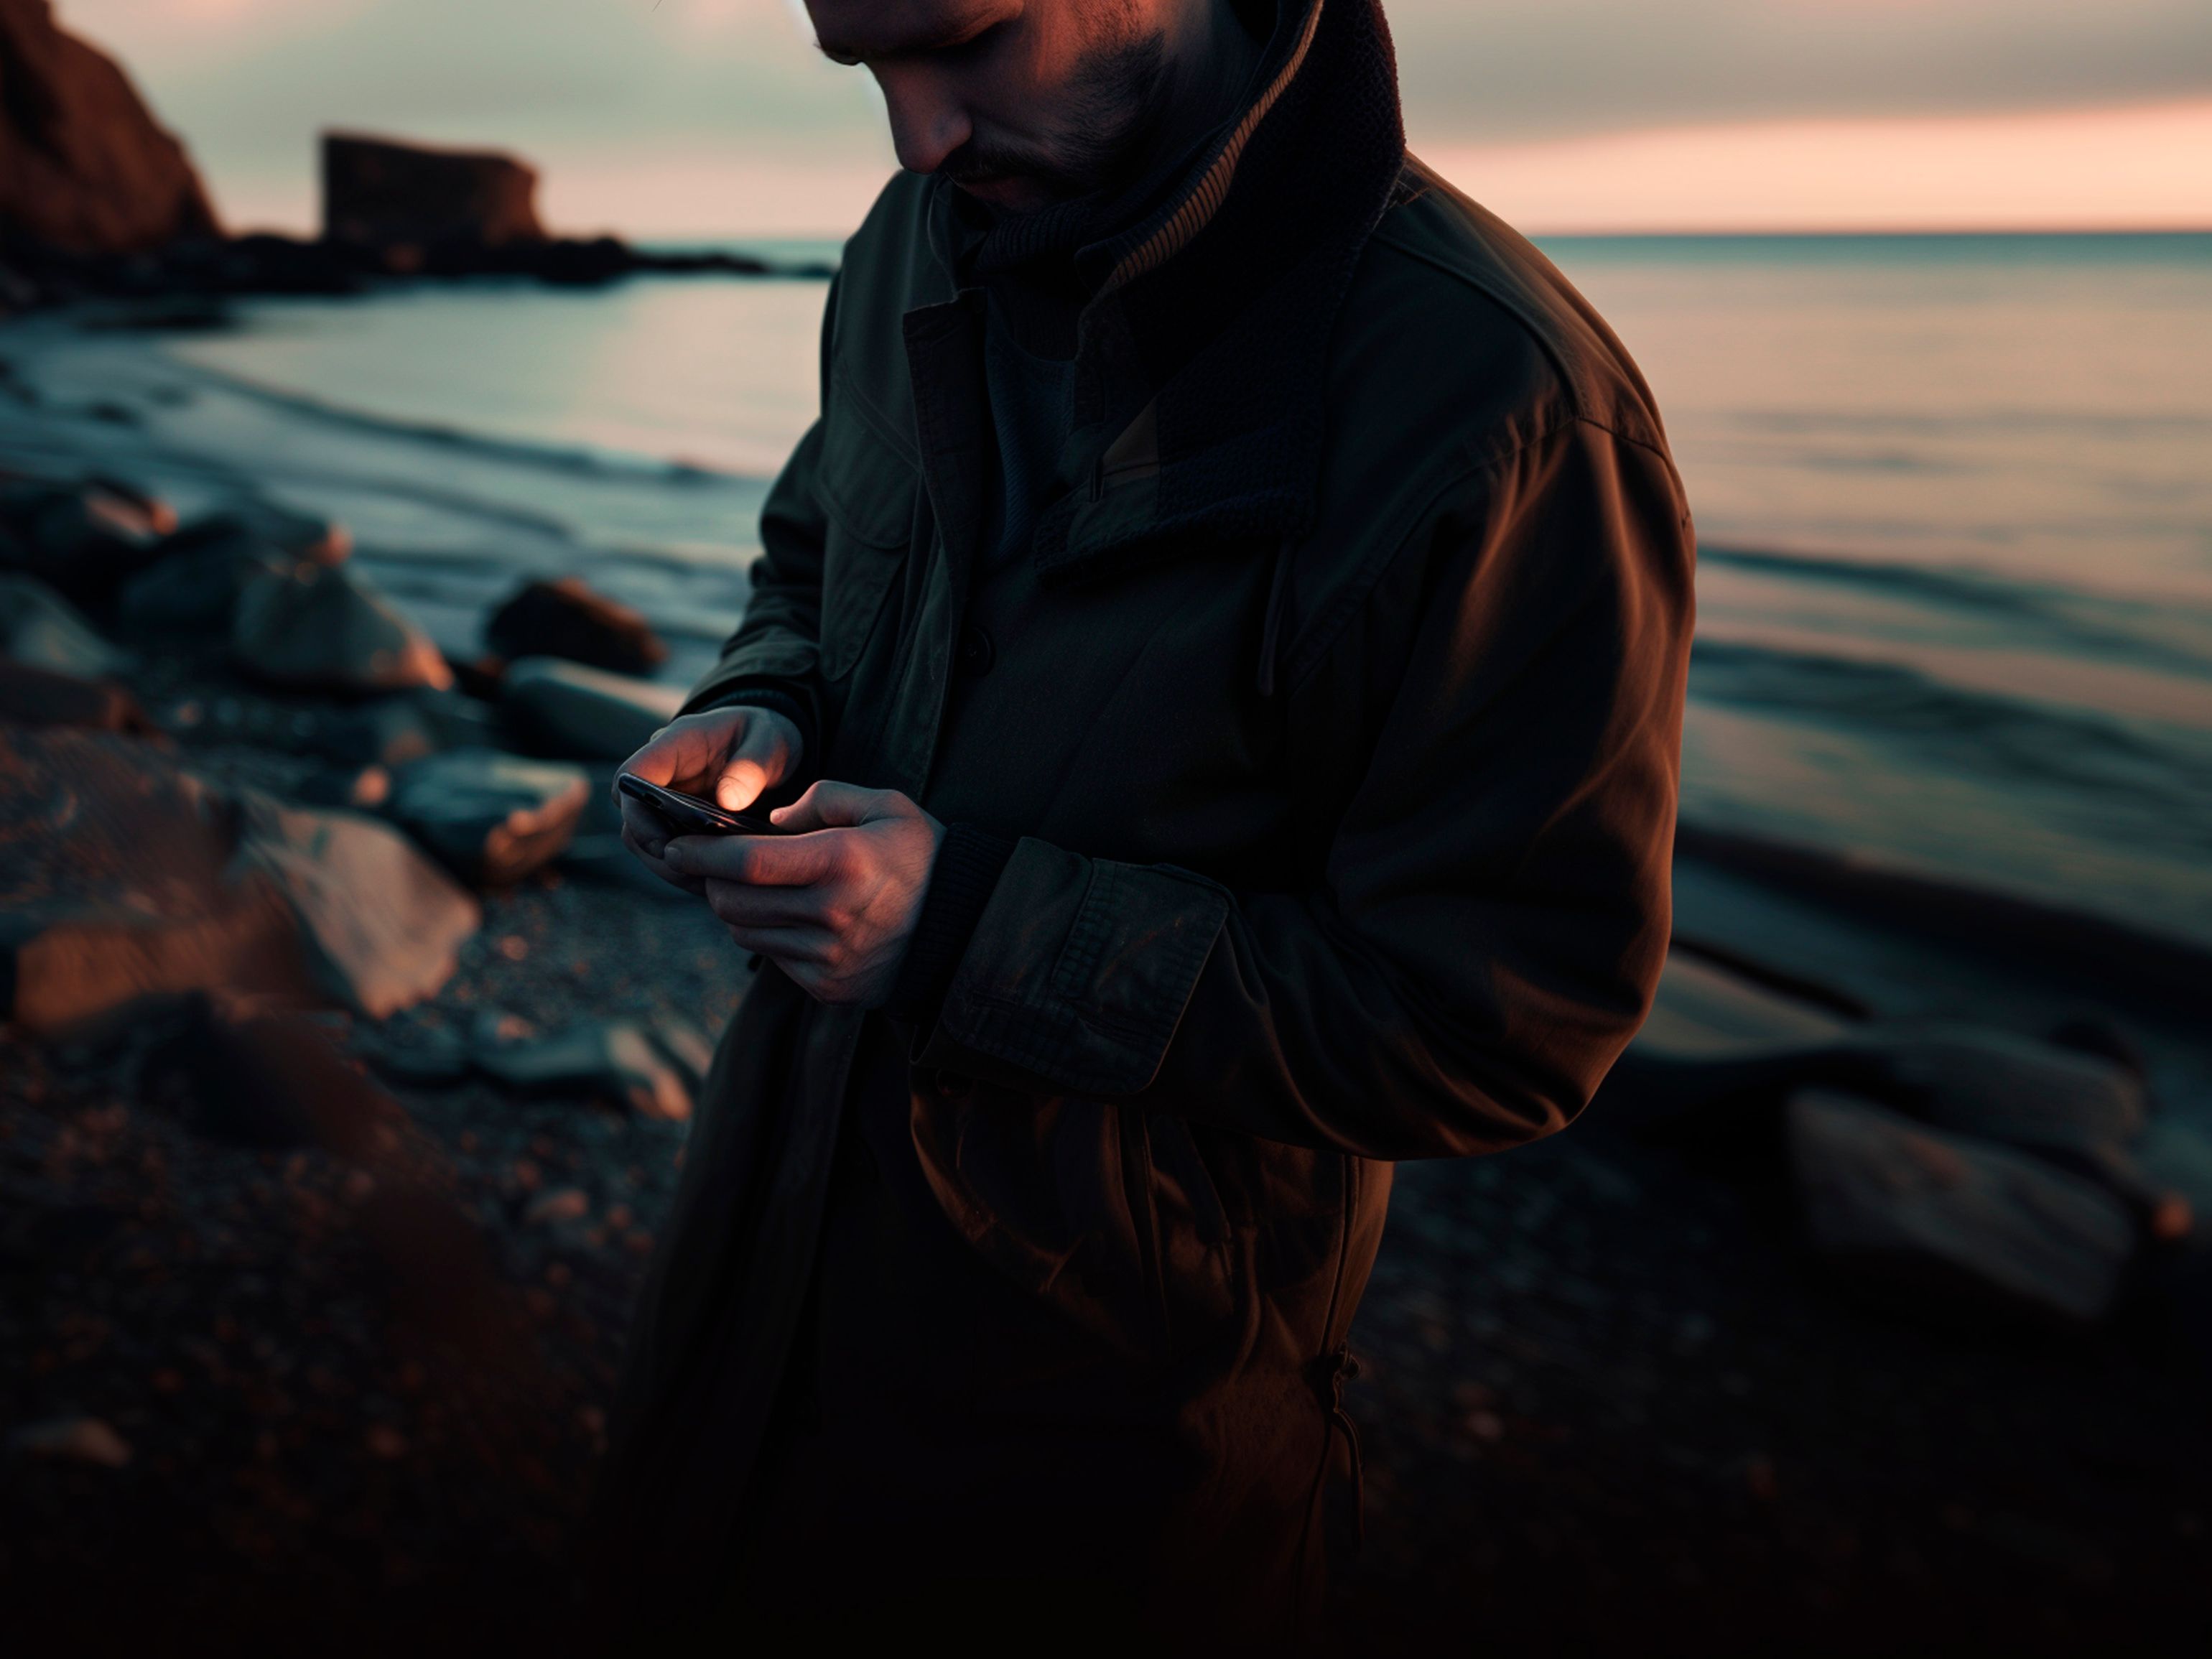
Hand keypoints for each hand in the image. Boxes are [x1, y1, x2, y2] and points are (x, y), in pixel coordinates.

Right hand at [615, 704, 801, 892]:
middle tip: (698, 874)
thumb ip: (752, 766)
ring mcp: (667, 804)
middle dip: (658, 852)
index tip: (664, 843)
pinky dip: (691, 872)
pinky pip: (673, 855)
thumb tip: (727, 802)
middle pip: (633, 821)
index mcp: (674, 744)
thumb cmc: (768, 736)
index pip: (631, 775)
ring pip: (648, 845)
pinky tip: (721, 884)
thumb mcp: (770, 741)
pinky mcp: (681, 828)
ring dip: (675, 867)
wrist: (772, 748)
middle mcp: (662, 776)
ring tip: (714, 884)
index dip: (637, 811)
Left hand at [663, 781, 943, 1006]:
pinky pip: (773, 959)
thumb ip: (824, 799)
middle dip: (710, 882)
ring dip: (737, 910)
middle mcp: (831, 914)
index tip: (677, 845)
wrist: (964, 928)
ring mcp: (829, 957)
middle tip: (708, 866)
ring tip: (750, 890)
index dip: (700, 854)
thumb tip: (770, 822)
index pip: (745, 861)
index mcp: (841, 862)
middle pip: (734, 902)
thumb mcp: (885, 806)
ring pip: (746, 932)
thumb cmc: (922, 857)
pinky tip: (787, 916)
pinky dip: (768, 935)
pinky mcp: (829, 985)